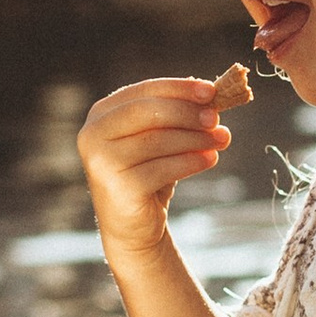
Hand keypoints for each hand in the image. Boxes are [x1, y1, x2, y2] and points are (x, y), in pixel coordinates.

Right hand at [76, 75, 237, 265]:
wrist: (134, 227)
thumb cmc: (148, 174)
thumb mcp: (160, 139)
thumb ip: (175, 114)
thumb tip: (209, 92)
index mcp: (101, 114)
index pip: (143, 91)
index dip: (179, 88)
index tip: (211, 90)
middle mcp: (93, 135)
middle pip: (148, 112)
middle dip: (187, 112)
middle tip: (216, 118)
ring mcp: (102, 162)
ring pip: (158, 140)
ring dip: (195, 138)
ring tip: (222, 139)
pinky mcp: (119, 188)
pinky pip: (163, 168)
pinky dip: (191, 161)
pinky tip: (210, 159)